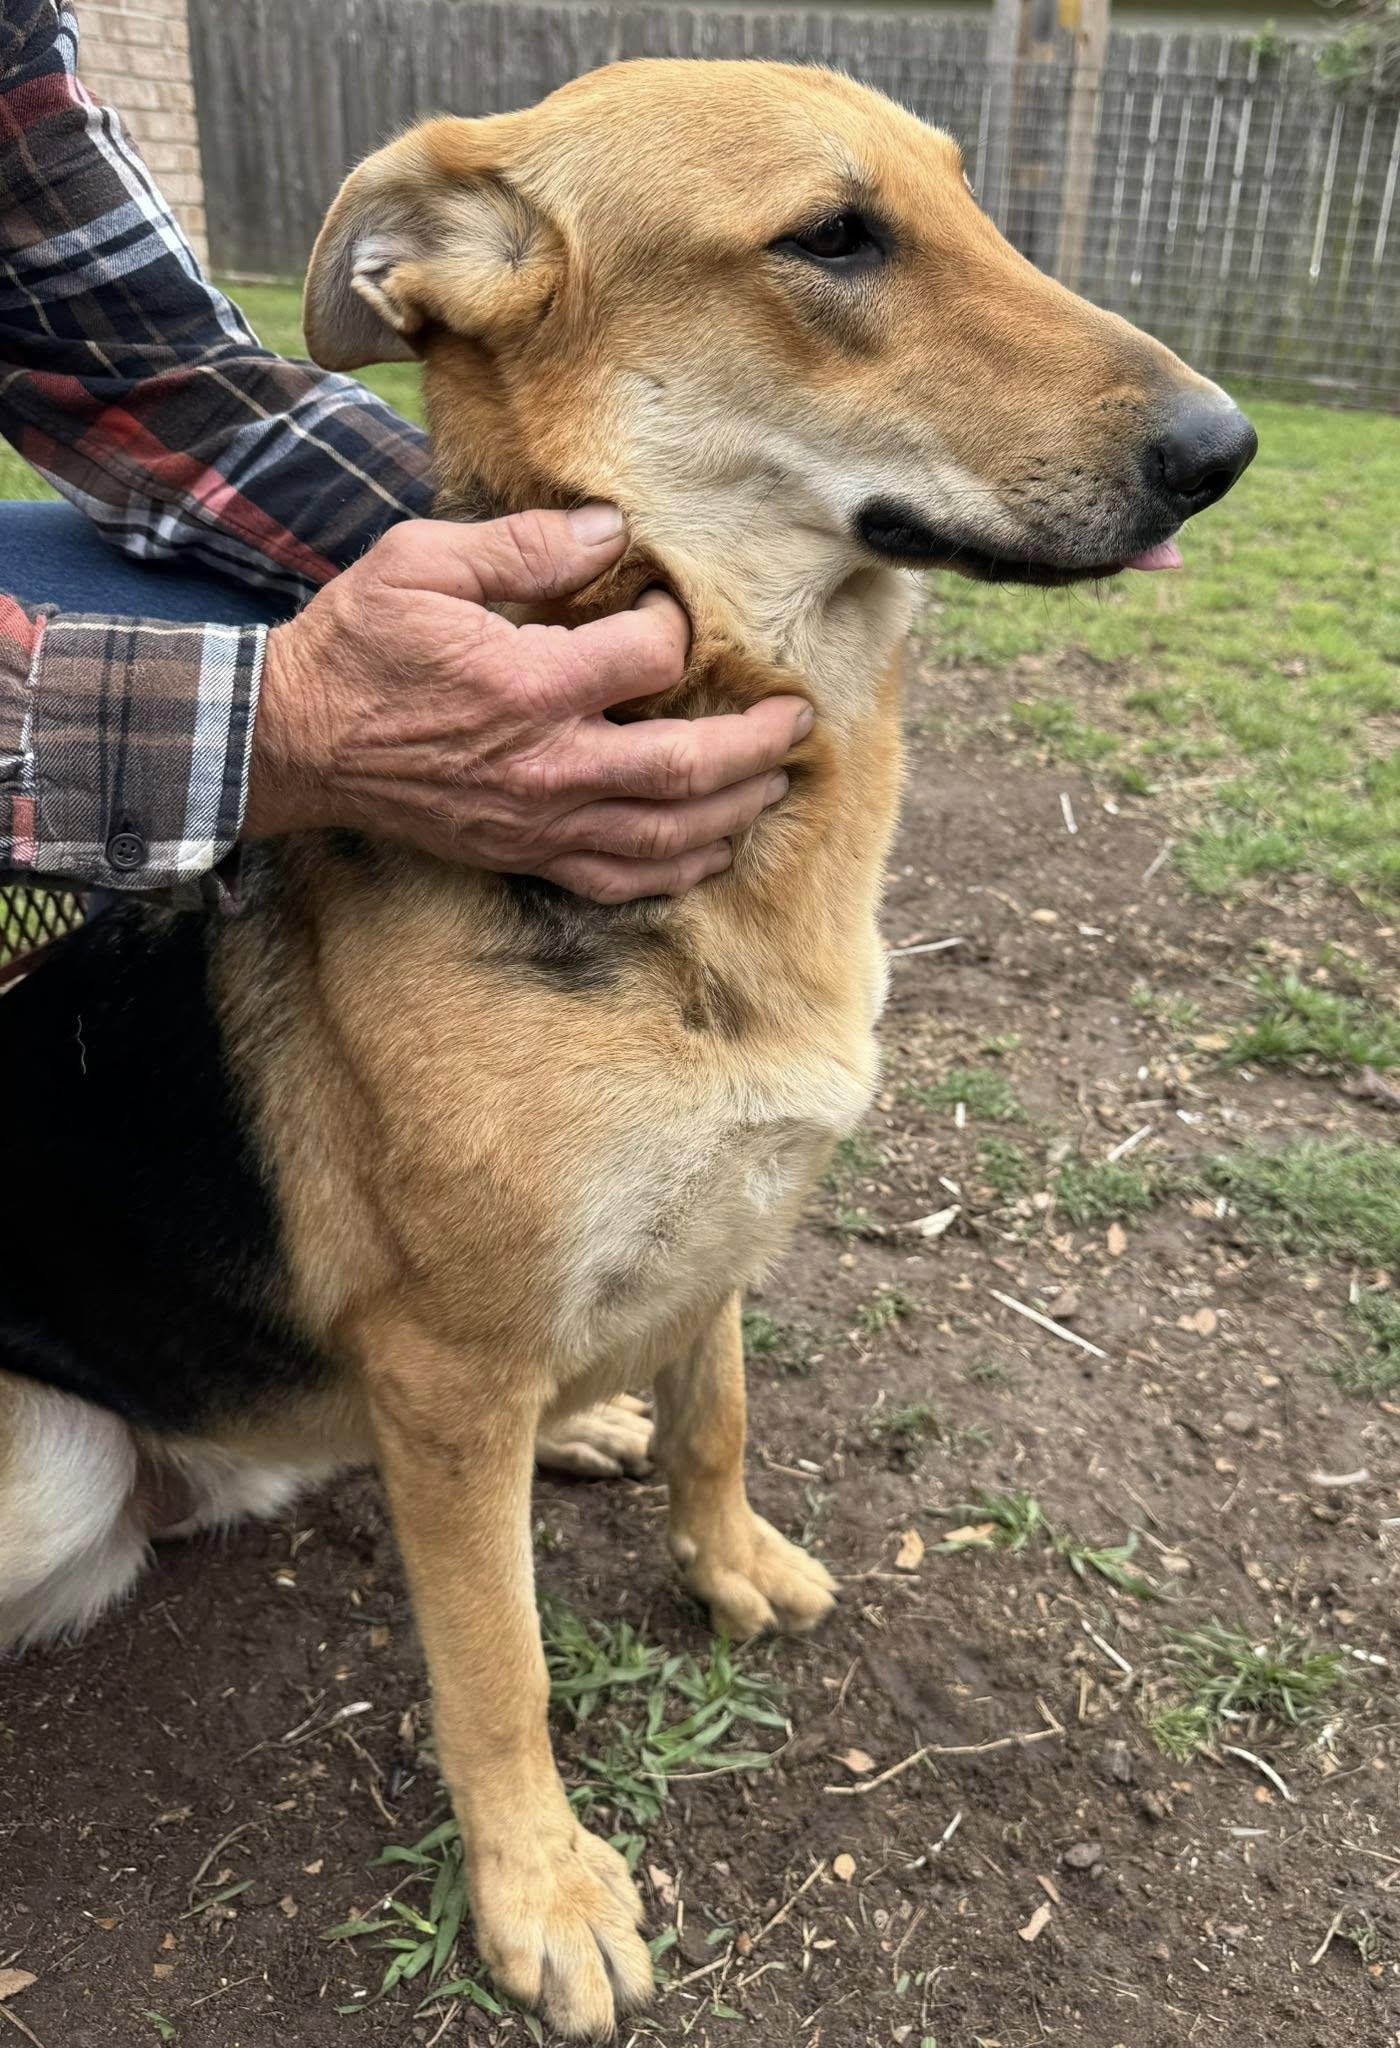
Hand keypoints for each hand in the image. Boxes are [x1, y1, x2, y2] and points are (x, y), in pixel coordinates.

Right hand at [245, 505, 812, 901]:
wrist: (295, 742)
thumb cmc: (356, 645)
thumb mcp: (423, 563)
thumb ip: (523, 547)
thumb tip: (610, 532)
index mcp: (526, 684)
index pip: (647, 659)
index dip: (678, 627)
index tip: (675, 607)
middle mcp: (545, 764)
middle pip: (683, 766)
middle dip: (754, 744)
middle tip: (798, 720)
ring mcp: (537, 820)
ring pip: (663, 833)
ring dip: (732, 810)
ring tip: (775, 782)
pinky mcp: (522, 853)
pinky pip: (616, 878)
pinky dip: (674, 870)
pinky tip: (711, 850)